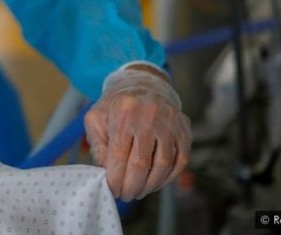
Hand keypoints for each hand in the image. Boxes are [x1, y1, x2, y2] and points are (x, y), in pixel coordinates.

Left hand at [84, 65, 191, 200]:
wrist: (142, 84)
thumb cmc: (115, 106)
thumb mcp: (96, 119)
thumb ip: (98, 146)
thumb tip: (106, 174)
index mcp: (123, 112)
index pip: (119, 156)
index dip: (115, 179)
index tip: (112, 190)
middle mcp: (149, 115)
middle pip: (141, 164)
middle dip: (132, 186)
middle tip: (125, 195)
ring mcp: (170, 121)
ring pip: (163, 165)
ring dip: (150, 185)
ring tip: (139, 191)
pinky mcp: (184, 128)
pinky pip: (181, 160)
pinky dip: (169, 177)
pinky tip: (156, 182)